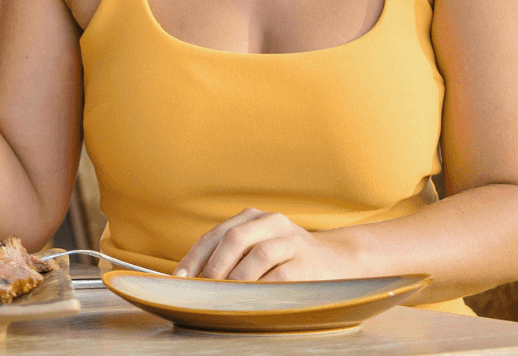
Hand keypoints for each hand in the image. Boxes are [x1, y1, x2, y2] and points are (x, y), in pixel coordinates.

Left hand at [175, 209, 360, 281]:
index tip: (180, 280)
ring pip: (256, 255)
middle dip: (213, 267)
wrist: (337, 260)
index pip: (216, 235)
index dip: (195, 257)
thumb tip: (193, 279)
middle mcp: (271, 222)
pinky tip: (249, 300)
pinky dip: (261, 288)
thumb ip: (231, 256)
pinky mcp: (307, 261)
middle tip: (201, 290)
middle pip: (233, 239)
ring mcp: (291, 240)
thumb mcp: (258, 247)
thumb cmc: (287, 258)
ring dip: (236, 279)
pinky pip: (280, 275)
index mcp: (253, 217)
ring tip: (223, 297)